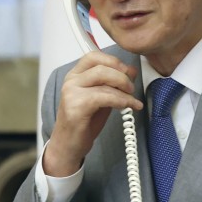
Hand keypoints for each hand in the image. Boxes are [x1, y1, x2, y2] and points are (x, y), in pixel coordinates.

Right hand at [44, 51, 141, 176]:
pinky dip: (121, 101)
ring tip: (132, 100)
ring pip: (104, 79)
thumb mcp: (101, 98)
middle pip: (101, 66)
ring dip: (125, 90)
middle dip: (122, 76)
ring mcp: (71, 93)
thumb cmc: (84, 122)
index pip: (94, 56)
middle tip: (132, 88)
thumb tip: (131, 71)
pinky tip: (128, 107)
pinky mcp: (76, 107)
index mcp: (76, 75)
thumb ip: (112, 84)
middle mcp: (71, 81)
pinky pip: (104, 97)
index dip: (114, 61)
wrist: (69, 145)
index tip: (128, 72)